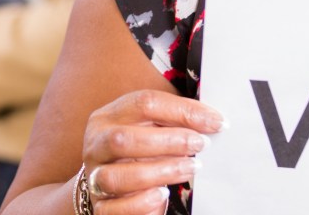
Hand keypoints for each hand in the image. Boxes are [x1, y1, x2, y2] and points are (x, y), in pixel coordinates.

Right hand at [78, 90, 222, 213]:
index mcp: (108, 117)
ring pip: (116, 176)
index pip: (143, 103)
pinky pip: (113, 209)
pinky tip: (162, 195)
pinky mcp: (99, 206)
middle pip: (124, 138)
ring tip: (190, 168)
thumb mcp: (150, 130)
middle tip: (201, 144)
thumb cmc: (138, 153)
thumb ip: (172, 122)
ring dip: (160, 172)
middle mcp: (95, 144)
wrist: (109, 186)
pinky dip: (140, 202)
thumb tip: (212, 120)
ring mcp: (93, 176)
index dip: (182, 110)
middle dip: (169, 141)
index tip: (215, 121)